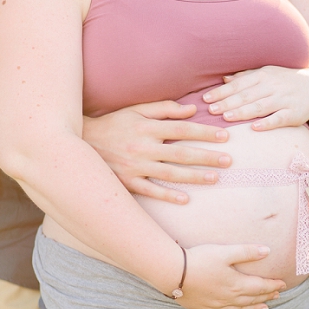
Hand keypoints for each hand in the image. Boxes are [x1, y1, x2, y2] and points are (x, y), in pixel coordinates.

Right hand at [83, 101, 232, 203]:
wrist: (79, 143)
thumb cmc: (113, 124)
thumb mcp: (136, 111)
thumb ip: (164, 109)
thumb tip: (192, 110)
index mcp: (146, 128)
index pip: (181, 129)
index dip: (204, 133)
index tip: (224, 136)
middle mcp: (142, 147)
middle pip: (180, 153)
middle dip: (206, 157)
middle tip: (228, 160)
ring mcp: (134, 166)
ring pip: (169, 174)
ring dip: (194, 177)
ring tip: (214, 179)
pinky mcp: (127, 182)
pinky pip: (150, 191)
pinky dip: (167, 196)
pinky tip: (185, 199)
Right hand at [176, 244, 286, 308]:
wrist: (173, 273)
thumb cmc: (199, 260)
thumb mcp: (225, 252)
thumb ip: (247, 252)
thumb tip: (267, 251)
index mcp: (236, 284)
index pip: (260, 286)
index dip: (273, 285)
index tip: (283, 284)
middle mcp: (229, 298)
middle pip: (252, 299)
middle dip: (266, 297)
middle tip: (277, 296)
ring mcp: (216, 305)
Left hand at [202, 66, 308, 130]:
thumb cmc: (286, 82)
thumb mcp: (267, 74)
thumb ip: (246, 77)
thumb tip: (223, 79)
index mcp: (264, 75)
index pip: (239, 84)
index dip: (222, 92)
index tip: (205, 99)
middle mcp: (273, 86)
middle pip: (246, 95)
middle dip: (227, 103)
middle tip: (210, 110)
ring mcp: (284, 100)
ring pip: (260, 106)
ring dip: (242, 112)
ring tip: (226, 118)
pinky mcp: (294, 114)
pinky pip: (279, 119)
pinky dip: (267, 123)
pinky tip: (254, 128)